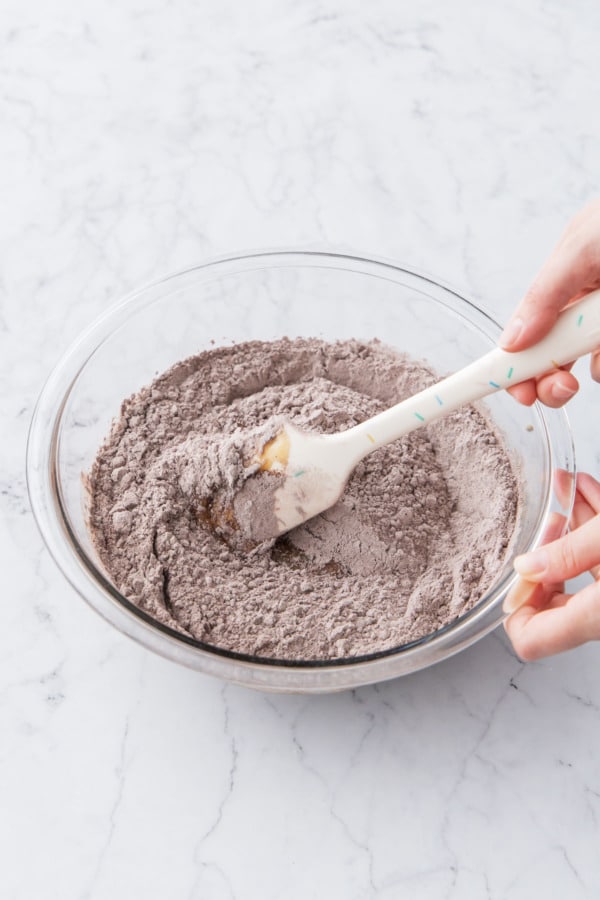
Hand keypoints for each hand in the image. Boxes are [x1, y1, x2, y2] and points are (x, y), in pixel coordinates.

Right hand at [500, 198, 599, 406]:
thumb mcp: (582, 246)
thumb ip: (545, 292)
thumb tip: (512, 340)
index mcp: (565, 286)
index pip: (528, 335)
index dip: (516, 367)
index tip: (516, 393)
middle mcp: (588, 309)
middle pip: (558, 362)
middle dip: (553, 381)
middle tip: (562, 387)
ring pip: (595, 367)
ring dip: (596, 367)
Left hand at [504, 473, 599, 659]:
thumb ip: (567, 553)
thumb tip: (526, 565)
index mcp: (592, 618)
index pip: (530, 640)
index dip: (513, 608)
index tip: (516, 572)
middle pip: (555, 601)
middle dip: (546, 553)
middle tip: (549, 520)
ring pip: (584, 570)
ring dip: (573, 531)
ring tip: (567, 487)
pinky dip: (595, 528)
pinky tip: (587, 491)